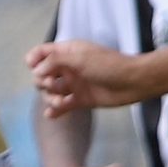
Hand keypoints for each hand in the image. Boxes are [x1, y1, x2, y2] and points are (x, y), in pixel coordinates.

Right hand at [27, 40, 143, 115]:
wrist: (133, 83)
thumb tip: (36, 71)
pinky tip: (52, 114)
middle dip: (43, 82)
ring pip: (50, 92)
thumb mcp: (79, 58)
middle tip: (54, 84)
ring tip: (62, 102)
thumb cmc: (109, 65)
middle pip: (42, 75)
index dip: (34, 59)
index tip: (33, 67)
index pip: (42, 53)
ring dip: (51, 98)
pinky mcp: (79, 100)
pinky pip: (61, 106)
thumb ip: (54, 61)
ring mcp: (73, 84)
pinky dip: (55, 110)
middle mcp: (67, 68)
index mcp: (68, 52)